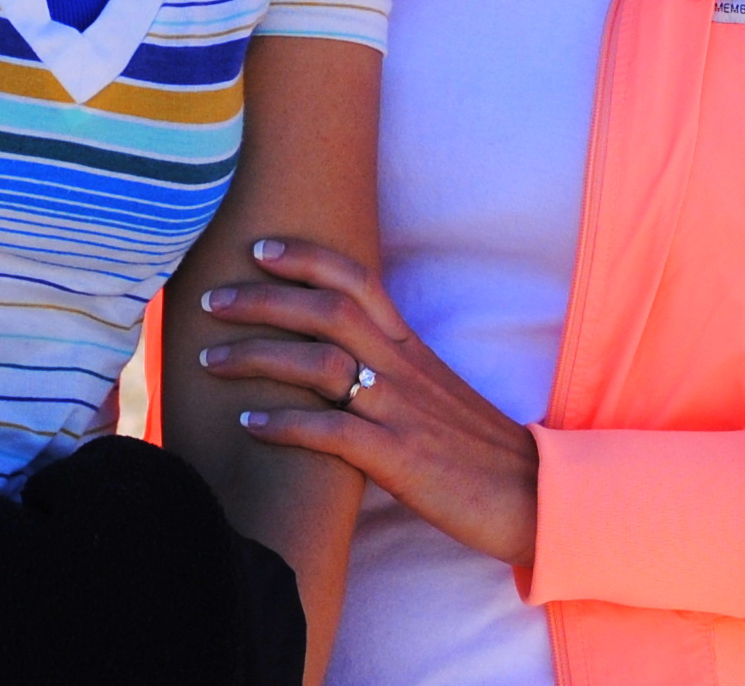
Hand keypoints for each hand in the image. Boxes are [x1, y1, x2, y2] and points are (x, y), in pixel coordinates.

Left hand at [195, 238, 540, 570]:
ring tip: (211, 360)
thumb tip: (336, 357)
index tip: (258, 247)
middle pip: (326, 309)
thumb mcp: (433, 391)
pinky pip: (332, 432)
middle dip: (262, 298)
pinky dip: (284, 425)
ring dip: (257, 356)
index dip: (305, 256)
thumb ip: (389, 367)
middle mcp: (404, 367)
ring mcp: (402, 411)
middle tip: (212, 299)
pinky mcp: (400, 458)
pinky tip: (248, 425)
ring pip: (320, 363)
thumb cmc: (475, 449)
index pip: (356, 278)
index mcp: (411, 346)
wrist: (533, 496)